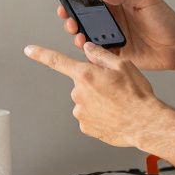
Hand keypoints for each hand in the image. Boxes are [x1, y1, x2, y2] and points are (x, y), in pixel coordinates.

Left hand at [23, 41, 165, 147]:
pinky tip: (113, 115)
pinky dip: (99, 115)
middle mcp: (79, 93)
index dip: (40, 54)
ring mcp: (80, 112)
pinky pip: (89, 116)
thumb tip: (88, 48)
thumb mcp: (124, 65)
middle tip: (115, 89)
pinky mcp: (85, 127)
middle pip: (81, 83)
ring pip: (85, 100)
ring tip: (117, 104)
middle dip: (94, 83)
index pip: (56, 61)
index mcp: (86, 75)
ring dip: (97, 100)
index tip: (29, 50)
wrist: (146, 123)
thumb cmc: (137, 96)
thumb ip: (101, 54)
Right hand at [56, 0, 174, 70]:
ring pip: (88, 38)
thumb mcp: (147, 0)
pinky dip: (90, 54)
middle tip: (71, 22)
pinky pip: (98, 55)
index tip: (66, 2)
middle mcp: (112, 22)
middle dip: (73, 20)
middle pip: (85, 20)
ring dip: (79, 37)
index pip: (92, 2)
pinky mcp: (116, 55)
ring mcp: (113, 39)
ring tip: (79, 37)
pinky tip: (89, 51)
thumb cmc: (166, 21)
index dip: (77, 2)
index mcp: (117, 6)